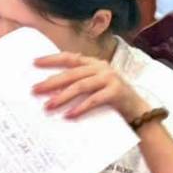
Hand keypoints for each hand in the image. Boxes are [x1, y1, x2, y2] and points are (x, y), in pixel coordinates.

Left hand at [33, 52, 151, 122]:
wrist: (138, 111)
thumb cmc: (112, 100)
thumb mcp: (94, 88)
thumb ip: (78, 84)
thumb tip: (50, 92)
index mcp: (94, 63)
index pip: (70, 58)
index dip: (52, 59)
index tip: (34, 63)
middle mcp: (101, 67)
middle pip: (72, 73)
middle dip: (51, 82)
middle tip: (35, 90)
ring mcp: (110, 78)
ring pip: (81, 86)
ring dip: (63, 96)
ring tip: (48, 106)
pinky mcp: (116, 92)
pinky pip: (94, 100)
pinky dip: (81, 107)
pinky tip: (69, 115)